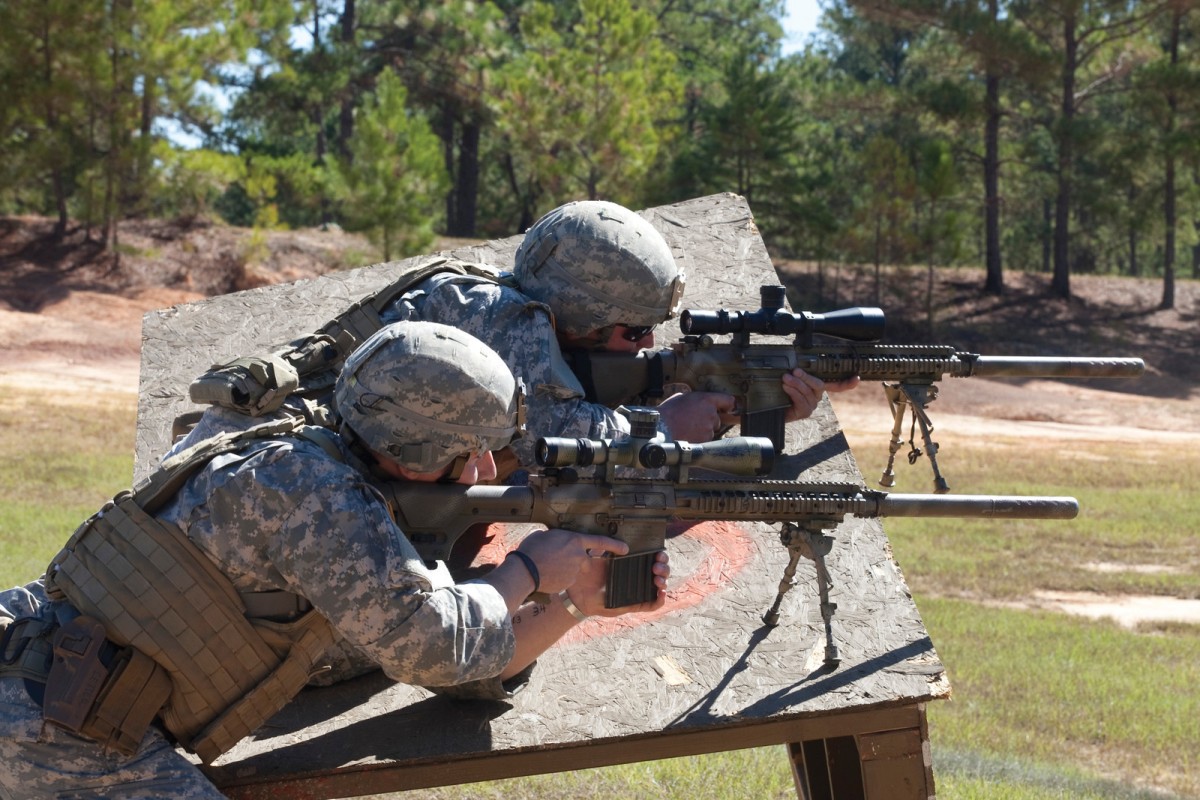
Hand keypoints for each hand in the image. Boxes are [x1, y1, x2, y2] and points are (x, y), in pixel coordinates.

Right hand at [514, 529, 628, 595]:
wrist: (525, 571)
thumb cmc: (532, 550)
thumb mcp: (544, 536)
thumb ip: (555, 538)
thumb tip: (553, 540)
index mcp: (575, 540)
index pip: (600, 541)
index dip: (614, 545)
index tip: (625, 548)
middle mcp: (579, 556)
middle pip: (585, 560)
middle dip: (578, 561)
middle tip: (559, 560)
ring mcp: (575, 571)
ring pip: (574, 571)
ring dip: (565, 570)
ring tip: (547, 567)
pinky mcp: (568, 583)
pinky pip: (566, 580)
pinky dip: (560, 579)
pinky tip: (547, 576)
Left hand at [567, 550, 670, 617]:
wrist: (579, 593)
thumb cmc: (589, 573)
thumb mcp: (598, 555)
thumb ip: (607, 545)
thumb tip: (621, 541)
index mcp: (633, 563)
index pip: (654, 557)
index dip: (661, 555)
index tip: (658, 553)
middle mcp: (639, 576)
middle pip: (661, 570)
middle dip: (664, 567)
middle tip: (656, 566)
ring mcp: (638, 591)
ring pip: (660, 585)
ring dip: (663, 581)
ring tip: (657, 579)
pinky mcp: (635, 605)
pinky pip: (652, 604)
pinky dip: (660, 600)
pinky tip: (661, 593)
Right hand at [657, 391, 738, 441]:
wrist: (662, 429)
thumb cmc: (668, 412)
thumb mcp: (681, 397)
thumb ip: (695, 399)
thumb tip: (698, 401)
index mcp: (706, 400)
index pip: (727, 400)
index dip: (728, 405)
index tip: (727, 408)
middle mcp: (711, 413)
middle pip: (717, 419)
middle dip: (708, 421)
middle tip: (694, 421)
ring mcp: (709, 428)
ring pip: (711, 430)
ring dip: (703, 431)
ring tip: (688, 429)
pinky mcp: (705, 440)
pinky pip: (706, 440)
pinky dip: (699, 439)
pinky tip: (688, 435)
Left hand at [782, 369, 859, 421]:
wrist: (767, 406)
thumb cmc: (777, 389)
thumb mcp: (788, 377)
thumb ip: (796, 371)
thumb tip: (797, 362)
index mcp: (815, 386)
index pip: (835, 384)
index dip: (846, 383)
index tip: (856, 379)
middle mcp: (816, 396)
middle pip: (819, 385)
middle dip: (807, 377)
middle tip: (795, 371)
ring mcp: (811, 405)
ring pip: (809, 392)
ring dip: (797, 384)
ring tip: (786, 378)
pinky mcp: (804, 412)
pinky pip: (802, 401)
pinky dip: (794, 393)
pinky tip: (786, 388)